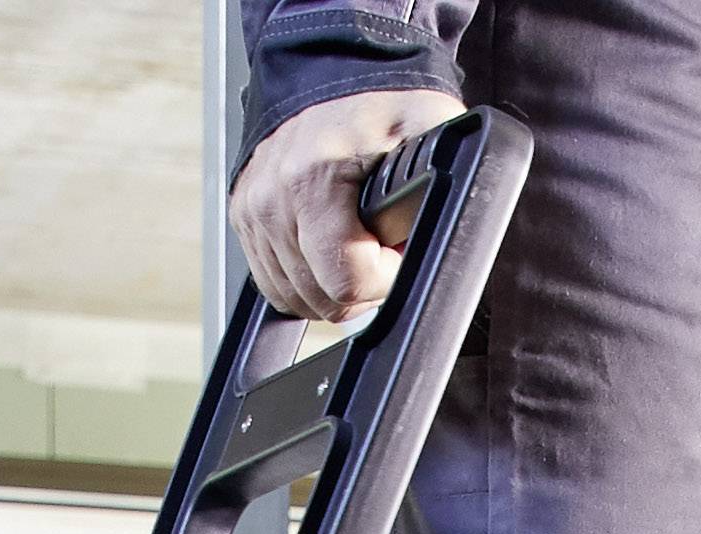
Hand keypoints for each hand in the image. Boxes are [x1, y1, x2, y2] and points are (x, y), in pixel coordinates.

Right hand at [233, 87, 465, 324]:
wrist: (337, 68)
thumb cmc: (383, 99)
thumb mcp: (432, 130)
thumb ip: (449, 180)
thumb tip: (457, 228)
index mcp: (314, 178)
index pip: (347, 281)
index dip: (386, 278)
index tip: (397, 247)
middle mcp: (274, 197)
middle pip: (322, 298)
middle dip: (363, 284)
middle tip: (381, 244)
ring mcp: (253, 209)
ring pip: (296, 297)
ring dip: (333, 283)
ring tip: (356, 241)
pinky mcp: (243, 215)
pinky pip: (273, 281)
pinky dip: (305, 275)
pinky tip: (328, 246)